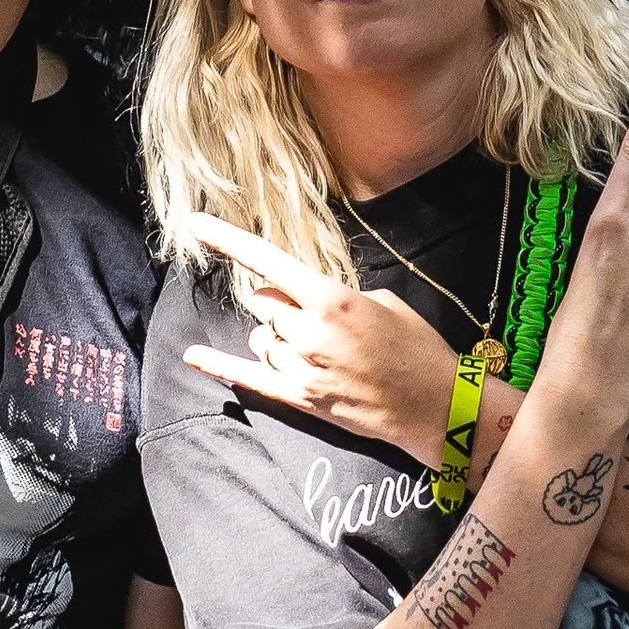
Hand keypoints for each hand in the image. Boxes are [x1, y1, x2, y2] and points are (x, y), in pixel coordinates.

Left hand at [176, 215, 459, 458]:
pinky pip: (249, 377)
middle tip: (312, 314)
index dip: (227, 240)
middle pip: (263, 303)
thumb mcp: (382, 301)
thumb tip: (291, 298)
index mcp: (333, 300)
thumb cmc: (416, 346)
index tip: (193, 223)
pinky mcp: (301, 399)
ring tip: (316, 348)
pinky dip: (219, 365)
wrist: (436, 405)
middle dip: (278, 302)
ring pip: (262, 338)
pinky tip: (193, 356)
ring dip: (277, 336)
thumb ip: (330, 295)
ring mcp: (302, 369)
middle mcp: (310, 333)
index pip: (268, 261)